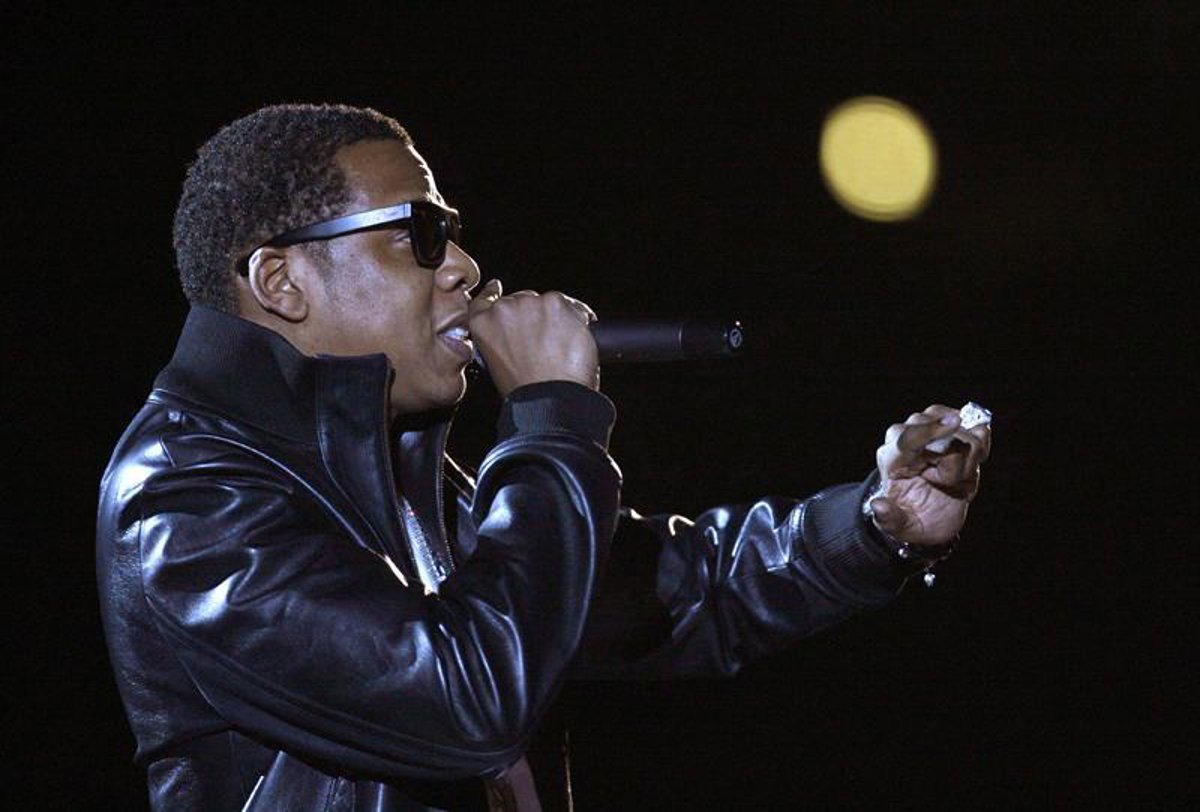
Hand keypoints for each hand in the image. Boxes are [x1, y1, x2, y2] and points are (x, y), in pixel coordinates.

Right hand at [468, 279, 599, 396]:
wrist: (549, 400)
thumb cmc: (526, 392)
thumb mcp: (498, 366)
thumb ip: (501, 341)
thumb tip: (518, 335)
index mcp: (483, 325)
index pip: (485, 300)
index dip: (493, 294)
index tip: (497, 289)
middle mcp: (504, 310)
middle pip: (522, 300)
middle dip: (534, 316)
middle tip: (546, 343)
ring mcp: (531, 304)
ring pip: (548, 302)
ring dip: (557, 318)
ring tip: (561, 347)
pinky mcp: (557, 304)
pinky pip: (572, 305)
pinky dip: (579, 319)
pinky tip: (576, 340)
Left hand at [869, 404, 991, 546]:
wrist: (936, 516)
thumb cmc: (916, 519)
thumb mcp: (902, 527)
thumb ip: (890, 518)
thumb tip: (879, 505)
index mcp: (891, 460)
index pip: (907, 437)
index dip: (930, 430)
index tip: (955, 423)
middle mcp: (907, 438)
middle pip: (936, 427)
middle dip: (953, 459)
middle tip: (947, 484)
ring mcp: (931, 432)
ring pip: (958, 427)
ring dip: (966, 458)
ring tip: (954, 480)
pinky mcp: (955, 432)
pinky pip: (977, 430)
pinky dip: (980, 447)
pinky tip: (969, 465)